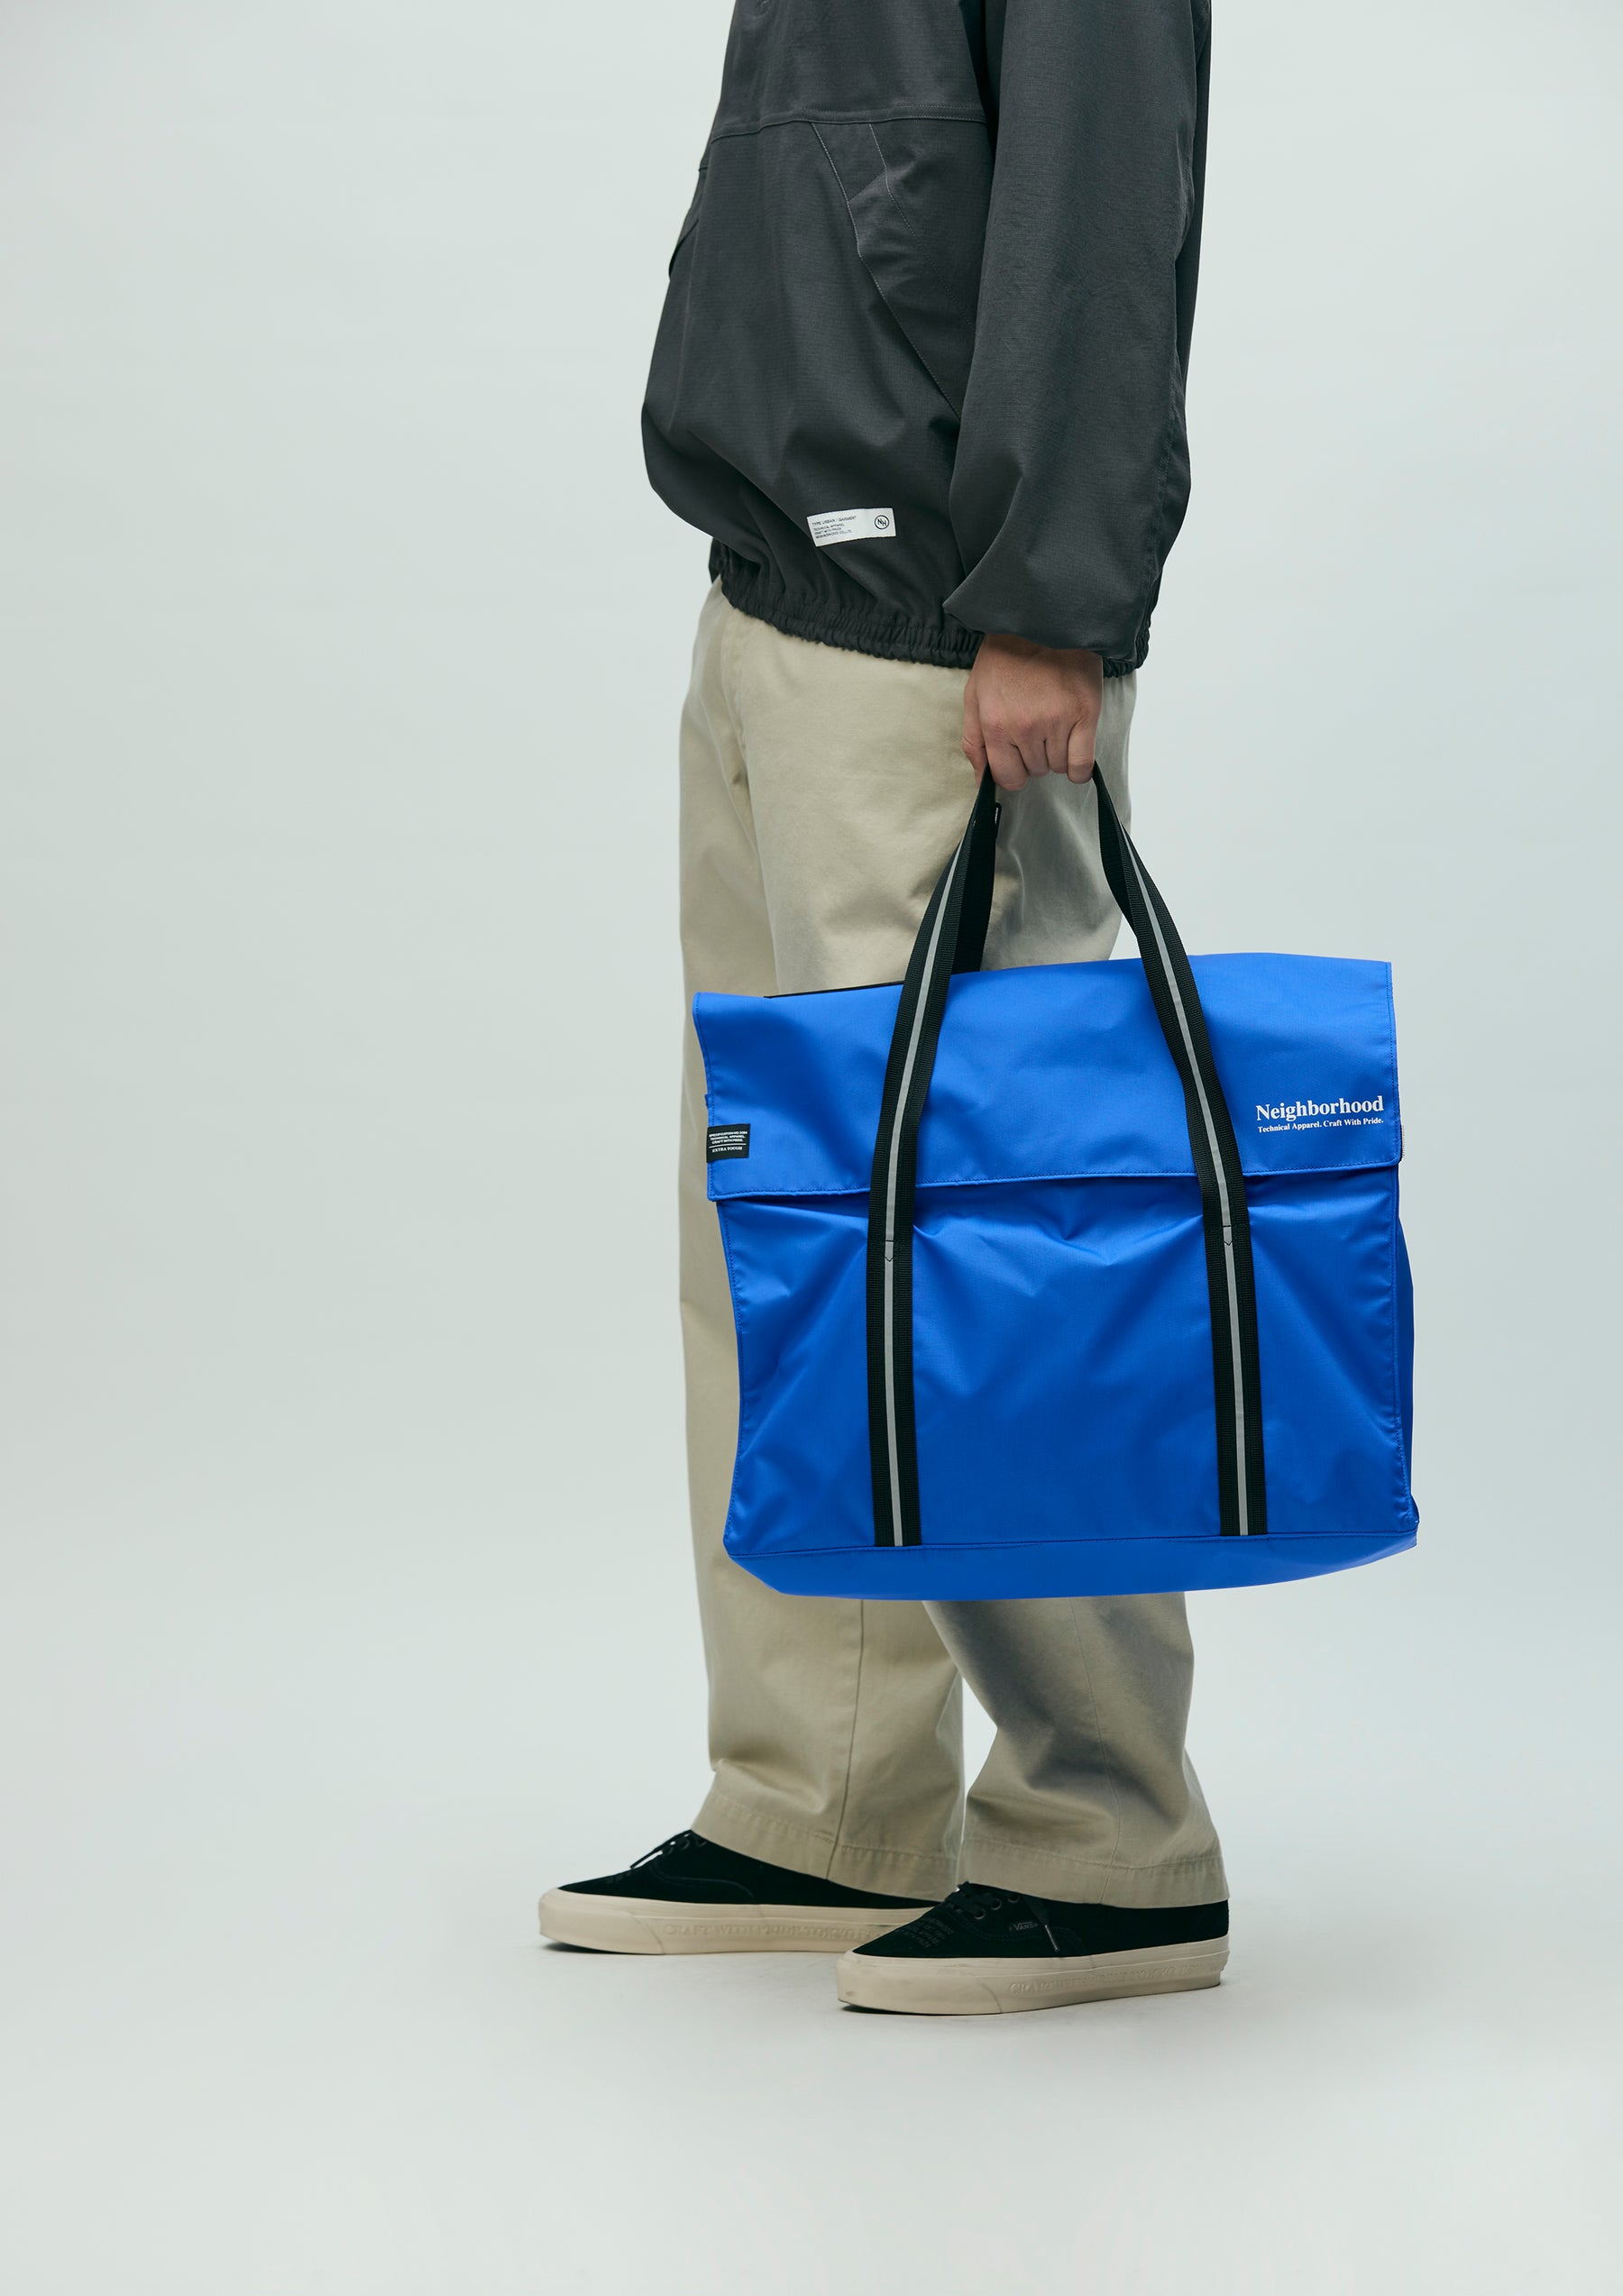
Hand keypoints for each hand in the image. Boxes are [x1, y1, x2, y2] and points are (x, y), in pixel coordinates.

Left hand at [962, 633, 1103, 791]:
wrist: (1043, 619)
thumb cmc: (1006, 656)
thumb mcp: (975, 694)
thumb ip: (975, 741)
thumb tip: (983, 781)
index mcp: (995, 724)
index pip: (1008, 777)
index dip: (1014, 771)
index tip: (1019, 756)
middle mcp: (1024, 727)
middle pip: (1035, 771)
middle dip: (1034, 756)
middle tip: (1037, 725)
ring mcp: (1056, 721)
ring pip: (1057, 767)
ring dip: (1057, 753)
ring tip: (1054, 721)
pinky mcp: (1084, 714)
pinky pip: (1082, 764)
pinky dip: (1079, 766)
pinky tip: (1074, 747)